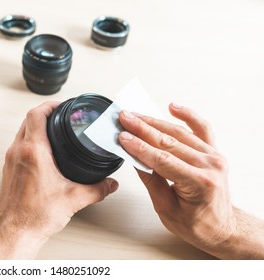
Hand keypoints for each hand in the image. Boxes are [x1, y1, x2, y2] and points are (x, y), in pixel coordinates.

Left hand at [0, 101, 118, 258]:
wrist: (15, 232)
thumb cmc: (34, 216)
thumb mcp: (74, 199)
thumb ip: (97, 189)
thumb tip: (110, 183)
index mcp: (33, 152)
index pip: (36, 115)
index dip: (49, 105)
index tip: (61, 104)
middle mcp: (17, 152)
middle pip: (27, 120)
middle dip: (44, 113)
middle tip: (58, 114)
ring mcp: (10, 161)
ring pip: (20, 132)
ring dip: (35, 127)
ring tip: (51, 129)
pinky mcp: (8, 170)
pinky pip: (17, 146)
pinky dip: (29, 141)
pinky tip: (41, 151)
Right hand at [118, 103, 263, 258]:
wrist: (220, 228)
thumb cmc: (196, 224)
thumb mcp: (165, 207)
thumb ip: (150, 179)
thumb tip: (133, 157)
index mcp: (199, 183)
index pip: (162, 159)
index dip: (139, 146)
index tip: (122, 136)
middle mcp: (210, 166)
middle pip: (169, 142)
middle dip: (143, 128)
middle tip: (124, 119)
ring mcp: (213, 156)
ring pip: (180, 133)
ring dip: (155, 122)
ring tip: (136, 115)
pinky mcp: (213, 152)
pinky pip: (202, 128)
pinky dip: (188, 115)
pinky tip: (172, 107)